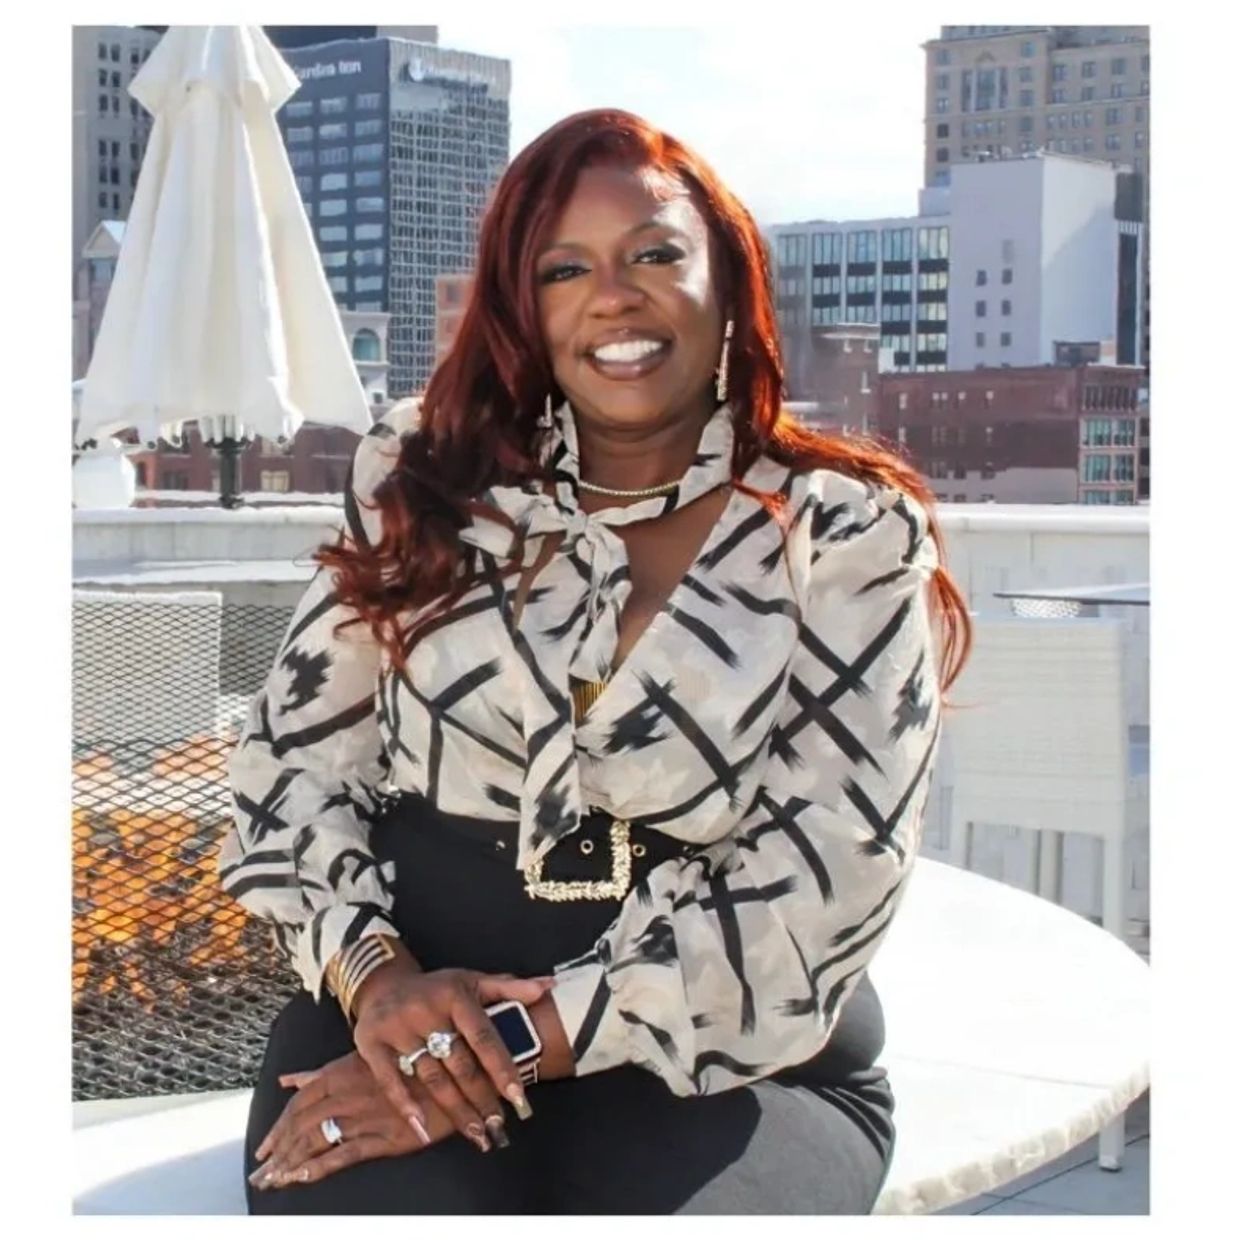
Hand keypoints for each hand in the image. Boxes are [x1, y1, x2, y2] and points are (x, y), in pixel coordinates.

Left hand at [250, 1051, 451, 1189]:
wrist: (453, 1072)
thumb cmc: (407, 1061)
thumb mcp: (362, 1059)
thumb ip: (323, 1072)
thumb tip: (288, 1079)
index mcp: (341, 1072)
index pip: (298, 1103)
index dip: (278, 1128)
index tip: (263, 1149)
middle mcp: (349, 1093)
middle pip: (301, 1125)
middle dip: (277, 1152)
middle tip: (259, 1174)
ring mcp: (365, 1115)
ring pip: (316, 1141)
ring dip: (291, 1163)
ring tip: (273, 1183)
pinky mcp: (385, 1136)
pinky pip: (344, 1154)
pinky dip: (319, 1167)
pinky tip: (302, 1178)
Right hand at [350, 961, 554, 1150]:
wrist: (385, 984)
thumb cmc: (438, 989)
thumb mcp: (473, 981)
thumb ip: (510, 988)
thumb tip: (547, 986)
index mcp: (455, 995)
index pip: (484, 1037)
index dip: (502, 1068)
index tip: (518, 1097)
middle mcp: (426, 1010)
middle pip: (460, 1063)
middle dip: (482, 1098)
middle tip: (498, 1126)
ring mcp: (396, 1027)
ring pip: (431, 1077)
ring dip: (454, 1110)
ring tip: (475, 1133)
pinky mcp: (370, 1042)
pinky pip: (389, 1079)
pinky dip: (405, 1104)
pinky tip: (422, 1128)